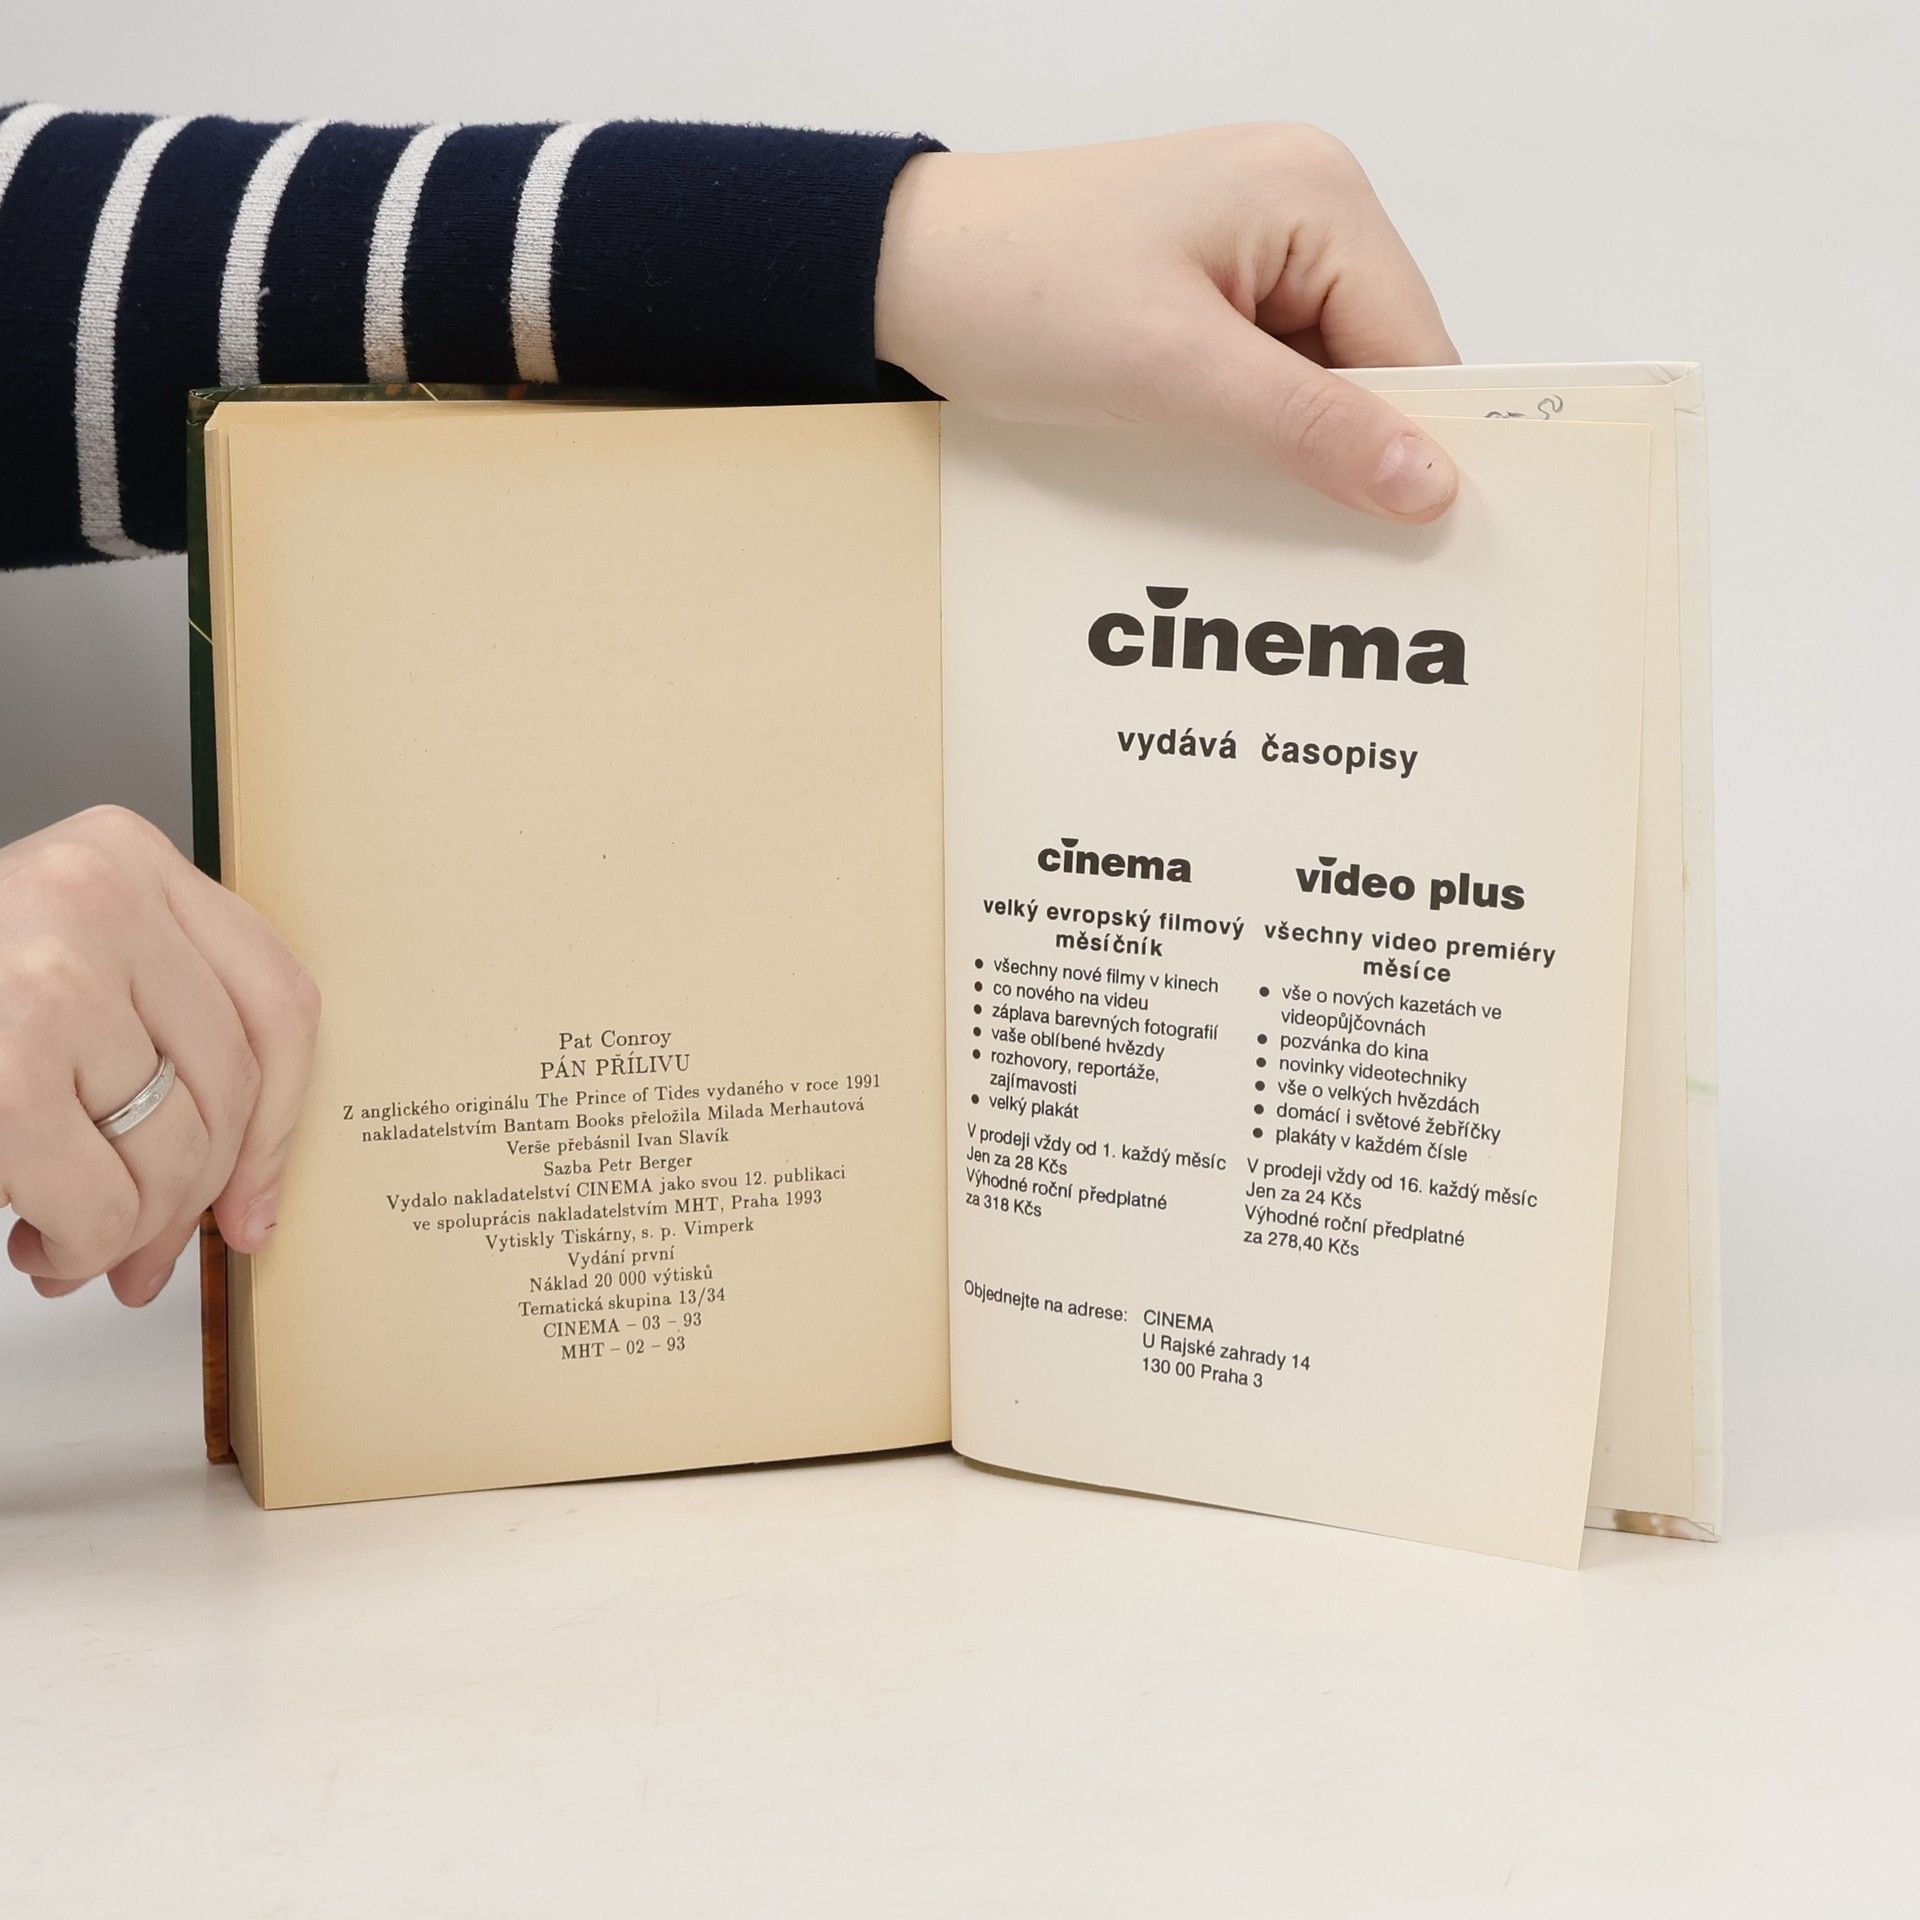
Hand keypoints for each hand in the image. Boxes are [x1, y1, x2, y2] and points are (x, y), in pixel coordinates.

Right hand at [0, 807, 318, 1305]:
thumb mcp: (59, 970)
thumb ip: (151, 1033)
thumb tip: (245, 1191)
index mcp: (125, 856)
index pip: (275, 999)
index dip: (280, 1121)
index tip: (254, 1198)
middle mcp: (97, 894)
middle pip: (230, 1084)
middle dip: (192, 1198)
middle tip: (146, 1257)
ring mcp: (51, 974)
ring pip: (175, 1148)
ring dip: (130, 1231)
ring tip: (73, 1245)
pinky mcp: (7, 1068)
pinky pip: (102, 1197)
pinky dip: (83, 1244)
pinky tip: (36, 1241)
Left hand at [876, 124, 1459, 520]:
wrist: (897, 275)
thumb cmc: (1016, 293)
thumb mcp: (1173, 372)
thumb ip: (1309, 427)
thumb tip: (1428, 484)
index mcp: (1316, 194)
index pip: (1418, 344)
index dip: (1417, 447)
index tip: (1414, 549)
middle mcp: (1300, 205)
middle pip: (1377, 364)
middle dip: (1353, 455)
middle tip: (1337, 559)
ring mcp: (1252, 247)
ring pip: (1320, 381)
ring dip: (1294, 453)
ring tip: (1263, 523)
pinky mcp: (1205, 289)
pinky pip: (1263, 378)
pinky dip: (1249, 435)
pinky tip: (1221, 482)